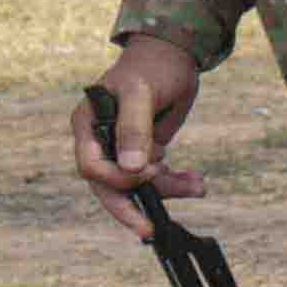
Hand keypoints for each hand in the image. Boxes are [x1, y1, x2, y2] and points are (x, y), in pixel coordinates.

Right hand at [74, 35, 207, 205]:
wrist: (173, 56)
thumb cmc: (151, 68)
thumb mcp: (141, 93)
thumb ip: (134, 128)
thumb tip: (132, 169)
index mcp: (88, 126)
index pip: (92, 168)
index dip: (118, 179)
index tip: (150, 172)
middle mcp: (101, 141)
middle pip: (109, 186)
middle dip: (132, 207)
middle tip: (152, 230)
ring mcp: (123, 148)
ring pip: (138, 184)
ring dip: (167, 190)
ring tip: (198, 186)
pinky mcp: (146, 150)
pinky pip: (156, 175)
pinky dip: (176, 182)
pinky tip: (196, 181)